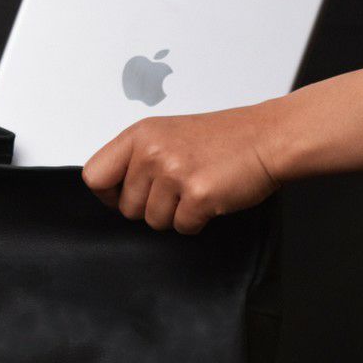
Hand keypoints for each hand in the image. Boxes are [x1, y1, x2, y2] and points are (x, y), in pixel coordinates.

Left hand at [81, 107, 278, 234]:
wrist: (268, 138)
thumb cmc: (224, 138)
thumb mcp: (169, 134)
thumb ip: (138, 158)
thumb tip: (112, 191)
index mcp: (140, 135)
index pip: (94, 176)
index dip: (109, 194)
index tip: (127, 194)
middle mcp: (152, 152)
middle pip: (126, 208)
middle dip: (151, 208)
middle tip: (177, 189)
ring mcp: (175, 174)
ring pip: (154, 222)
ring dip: (176, 215)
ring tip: (196, 189)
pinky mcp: (198, 195)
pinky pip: (182, 227)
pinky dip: (197, 221)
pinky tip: (210, 198)